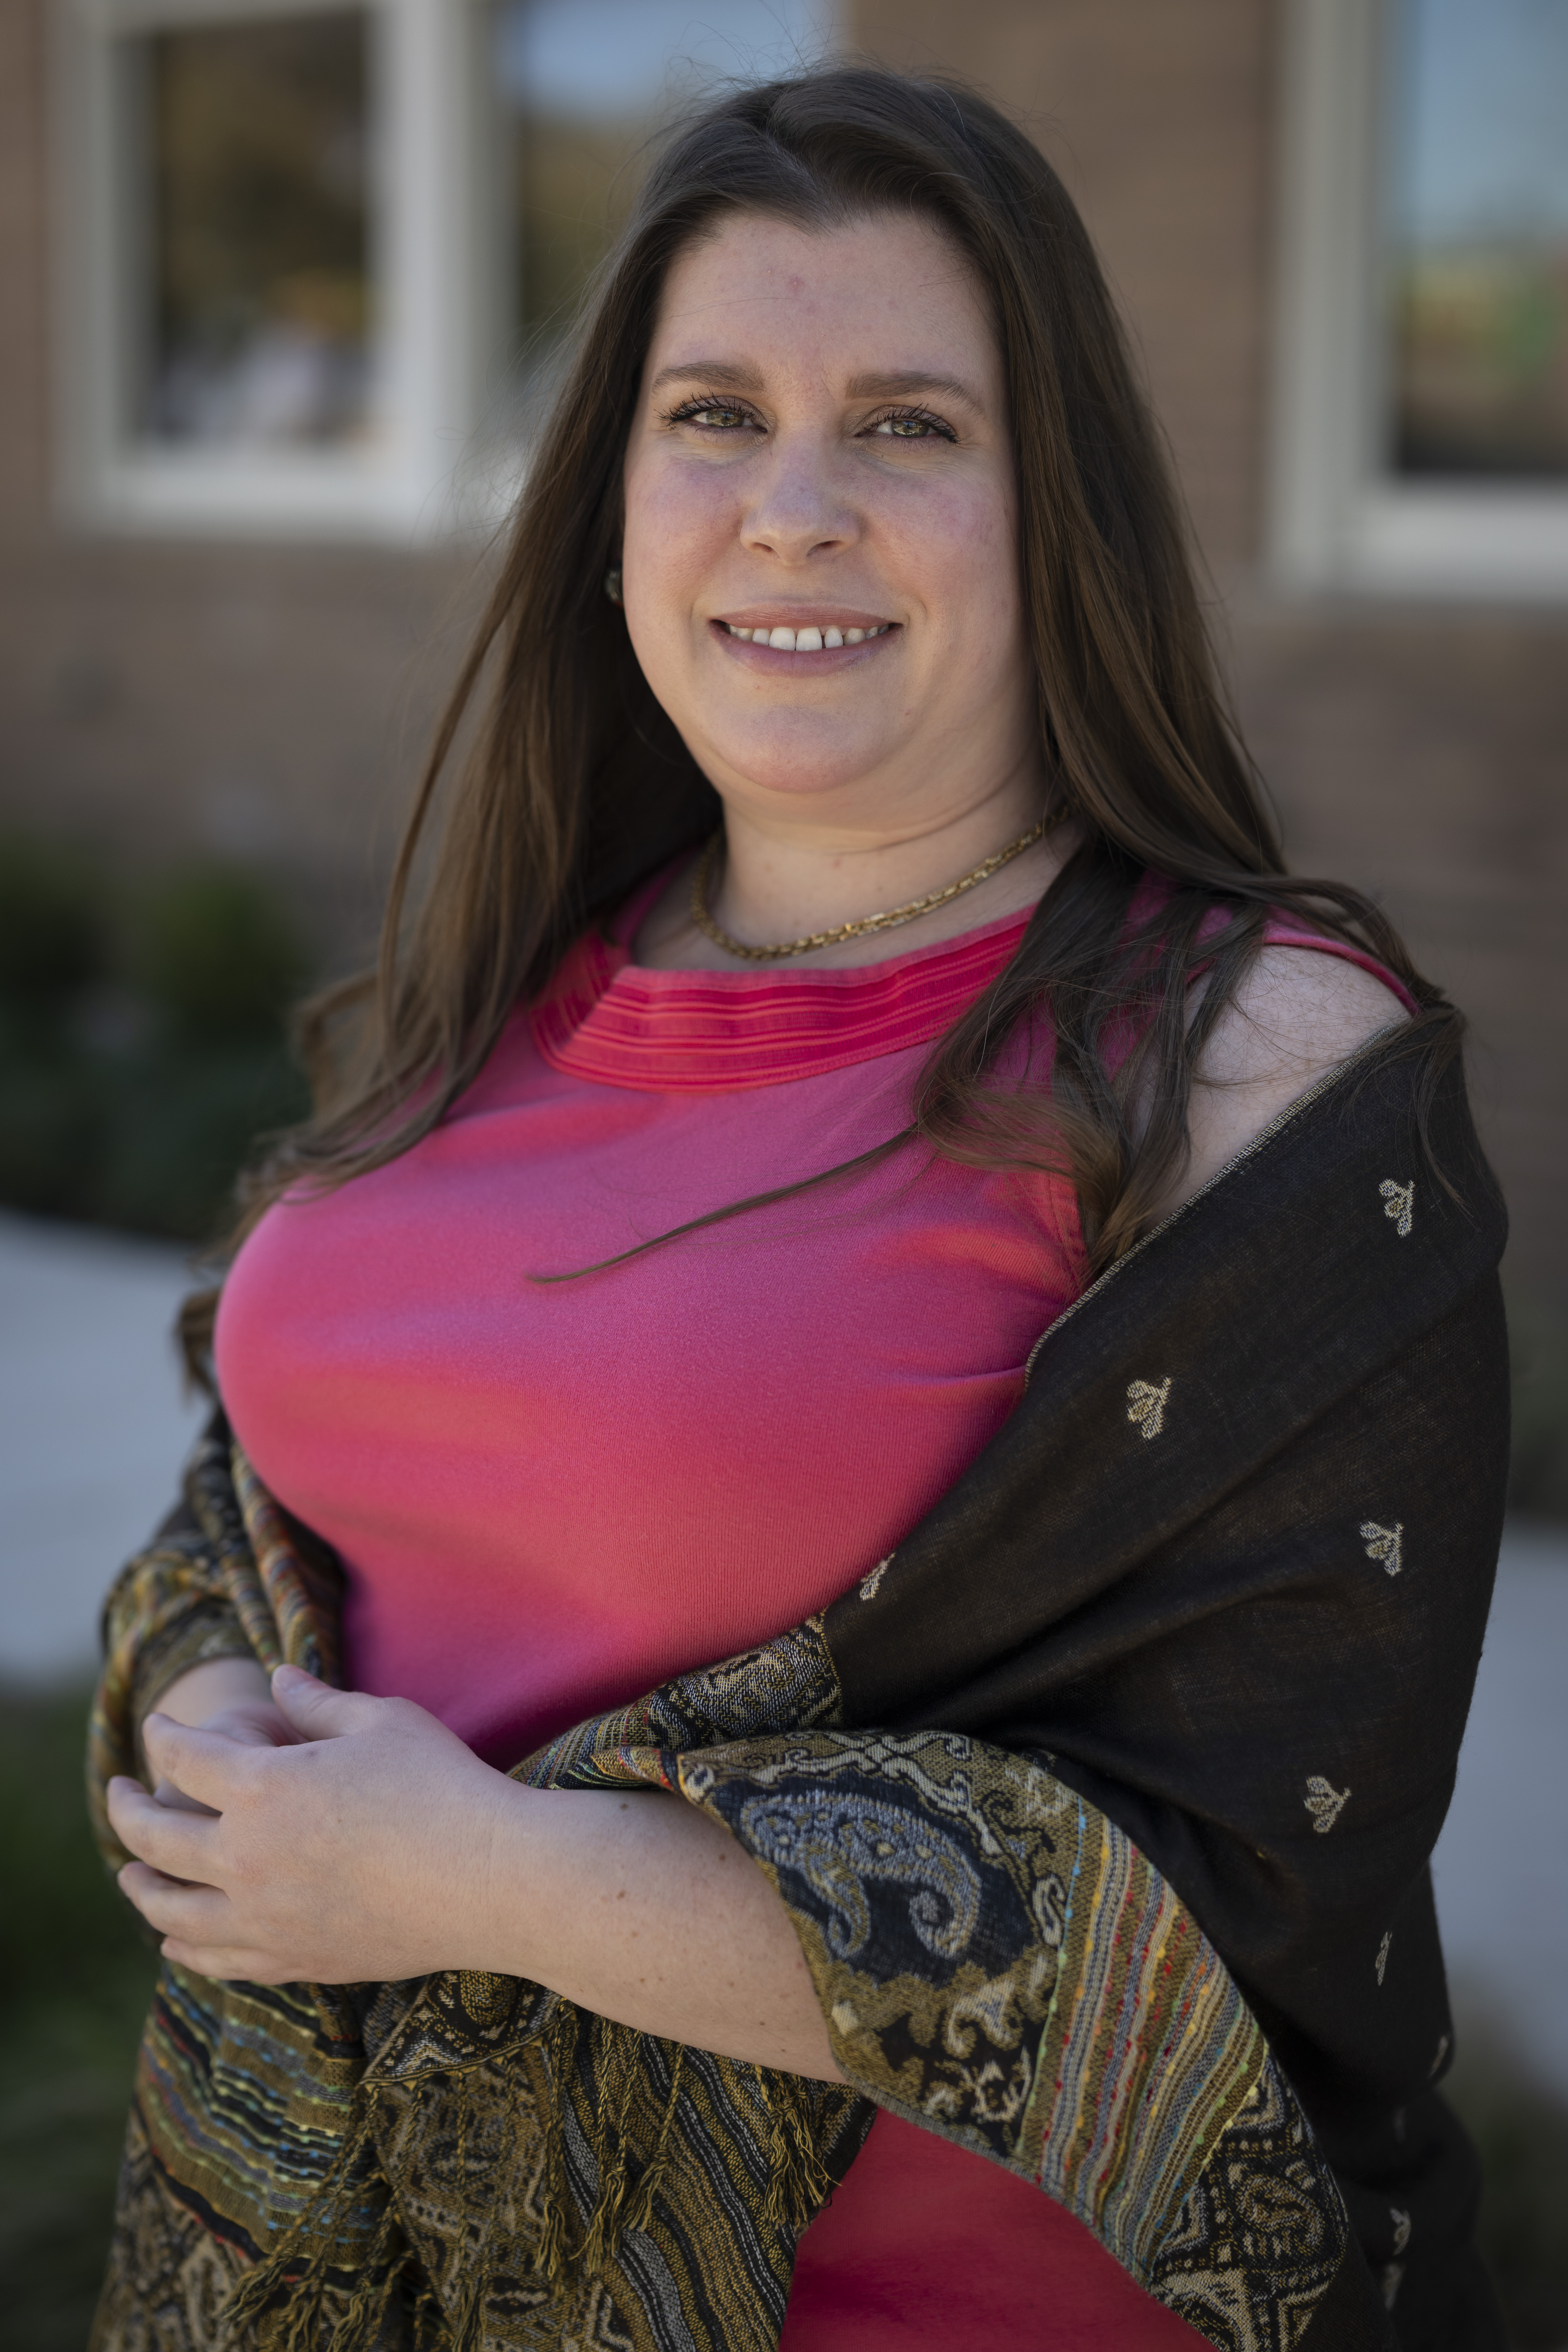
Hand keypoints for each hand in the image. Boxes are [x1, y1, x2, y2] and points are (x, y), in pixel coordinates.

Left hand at [108, 1665, 512, 1983]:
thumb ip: (319, 1702)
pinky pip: (216, 1961)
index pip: (185, 1759)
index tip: (157, 1728)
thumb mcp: (381, 1721)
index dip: (164, 1737)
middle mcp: (247, 1860)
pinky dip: (184, 1950)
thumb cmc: (442, 1786)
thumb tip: (278, 1681)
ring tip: (130, 1873)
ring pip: (172, 1913)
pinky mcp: (295, 1960)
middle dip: (128, 1811)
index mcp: (264, 1789)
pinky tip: (174, 1942)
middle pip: (156, 1839)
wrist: (489, 1880)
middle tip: (120, 1794)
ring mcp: (266, 1919)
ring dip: (141, 1888)